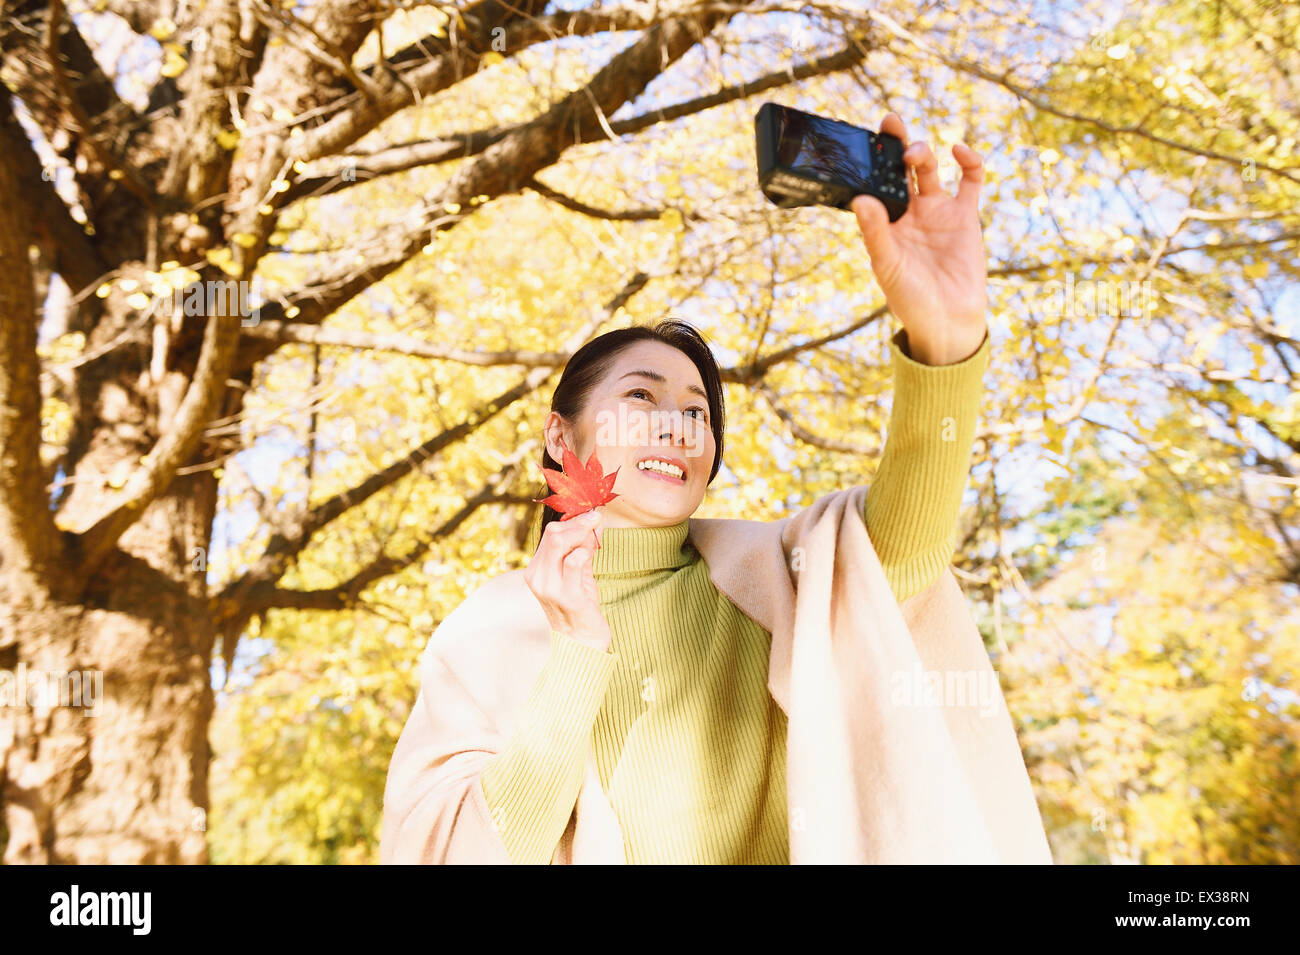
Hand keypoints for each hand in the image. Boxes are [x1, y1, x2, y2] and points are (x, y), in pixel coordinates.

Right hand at [523, 510, 610, 650]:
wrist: (581, 642)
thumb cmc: (580, 606)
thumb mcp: (580, 572)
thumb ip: (584, 547)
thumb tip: (594, 520)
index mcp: (536, 569)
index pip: (550, 533)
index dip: (573, 520)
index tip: (591, 514)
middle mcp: (537, 577)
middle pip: (553, 534)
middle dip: (578, 522)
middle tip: (597, 517)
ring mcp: (550, 587)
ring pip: (560, 543)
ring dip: (583, 533)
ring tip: (596, 532)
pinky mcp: (567, 596)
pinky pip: (574, 562)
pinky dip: (585, 552)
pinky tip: (591, 554)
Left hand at [850, 113, 988, 365]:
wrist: (948, 320)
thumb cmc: (910, 298)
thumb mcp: (887, 264)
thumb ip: (876, 231)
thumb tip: (860, 198)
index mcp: (885, 223)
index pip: (874, 183)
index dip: (870, 161)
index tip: (862, 138)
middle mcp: (909, 213)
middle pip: (899, 169)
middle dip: (894, 143)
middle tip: (889, 123)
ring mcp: (937, 211)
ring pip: (928, 169)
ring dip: (921, 153)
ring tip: (912, 154)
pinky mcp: (965, 215)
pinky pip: (969, 180)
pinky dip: (968, 161)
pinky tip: (959, 150)